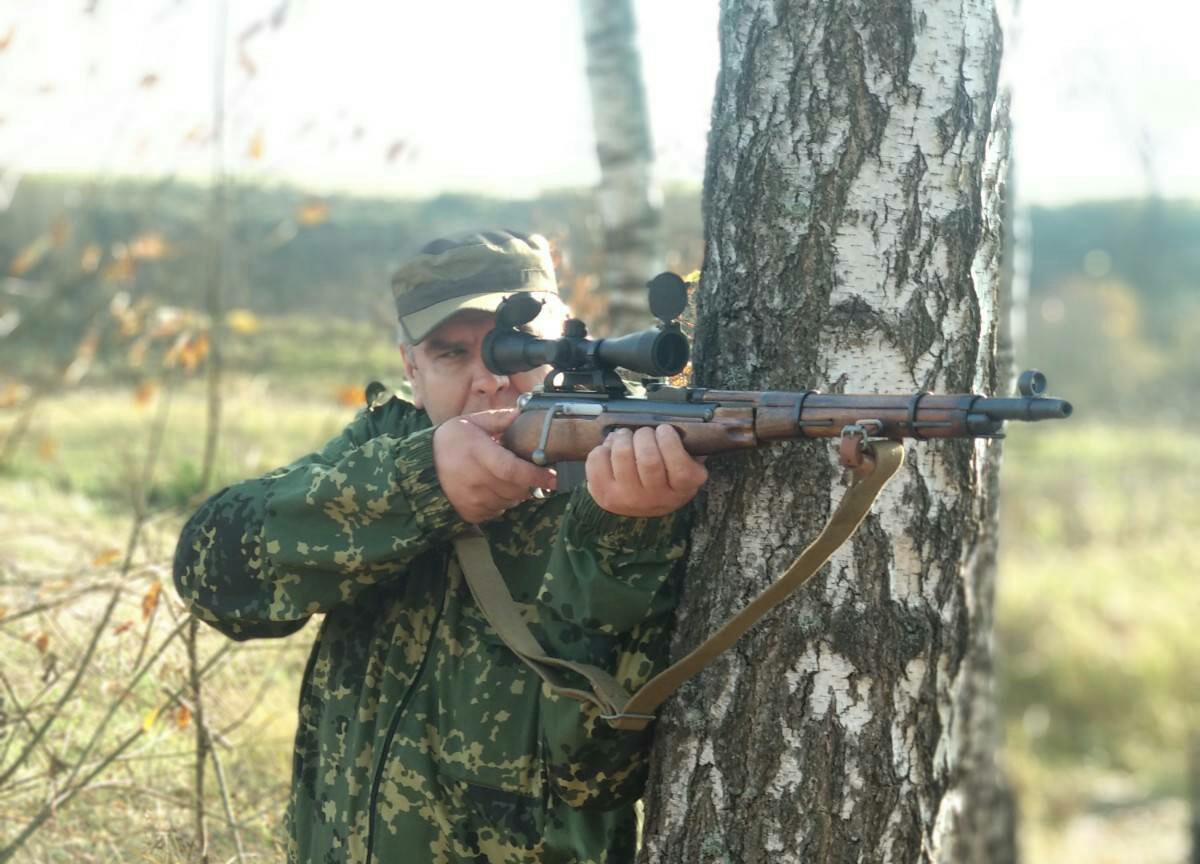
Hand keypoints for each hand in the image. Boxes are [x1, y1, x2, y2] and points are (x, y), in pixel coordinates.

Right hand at [434, 409, 556, 523]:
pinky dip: (502, 501)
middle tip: (533, 473)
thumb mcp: (472, 422)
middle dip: (530, 482)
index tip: (554, 477)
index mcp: (478, 454)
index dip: (535, 475)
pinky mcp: (470, 512)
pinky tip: (494, 488)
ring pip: (509, 501)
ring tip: (508, 478)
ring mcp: (472, 499)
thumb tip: (524, 412)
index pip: (512, 469)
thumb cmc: (450, 441)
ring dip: (516, 492)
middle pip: (516, 488)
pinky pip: (497, 511)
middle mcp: (475, 479)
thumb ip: (500, 419)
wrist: (421, 466)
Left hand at [586, 425, 707, 516]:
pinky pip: (598, 461)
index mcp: (683, 488)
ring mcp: (629, 500)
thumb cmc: (666, 473)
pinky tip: (611, 451)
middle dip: (644, 435)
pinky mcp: (605, 496)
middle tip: (644, 433)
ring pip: (622, 456)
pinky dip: (602, 449)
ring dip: (623, 437)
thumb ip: (684, 444)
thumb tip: (670, 422)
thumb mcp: (686, 461)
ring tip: (626, 437)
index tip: (664, 430)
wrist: (646, 502)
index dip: (669, 440)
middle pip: (648, 458)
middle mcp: (657, 499)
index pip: (680, 466)